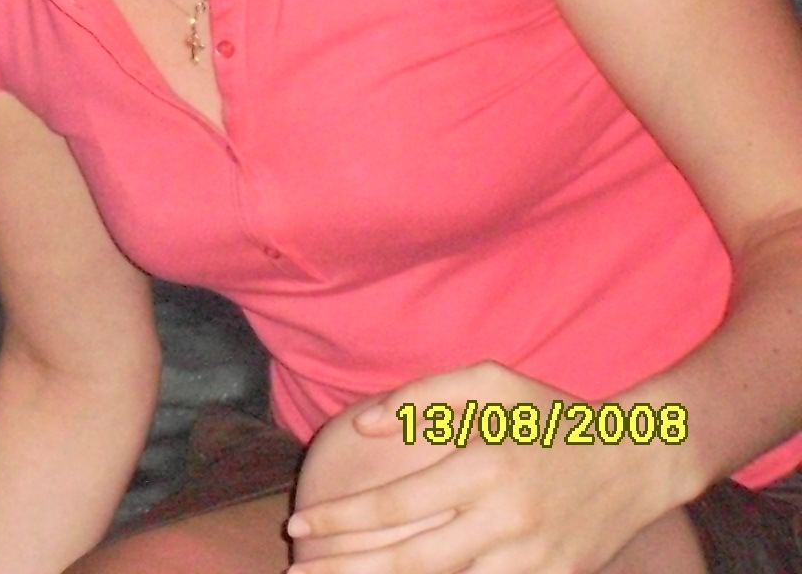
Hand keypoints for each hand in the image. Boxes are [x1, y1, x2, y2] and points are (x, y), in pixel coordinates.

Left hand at [284, 362, 686, 573]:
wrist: (638, 459)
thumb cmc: (549, 414)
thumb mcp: (489, 383)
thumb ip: (421, 398)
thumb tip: (362, 426)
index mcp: (481, 469)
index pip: (393, 506)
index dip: (339, 521)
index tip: (298, 526)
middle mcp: (504, 521)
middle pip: (410, 561)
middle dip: (348, 571)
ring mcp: (531, 560)